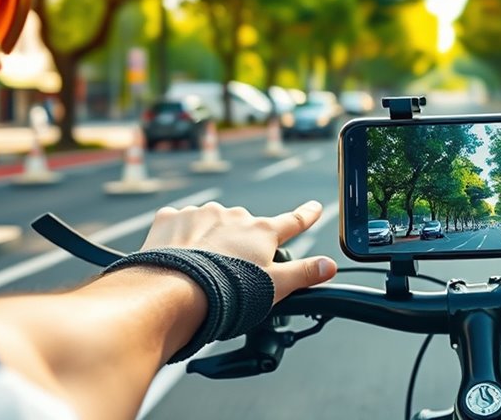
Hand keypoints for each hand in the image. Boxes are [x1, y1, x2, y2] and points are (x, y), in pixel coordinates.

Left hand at [141, 200, 336, 302]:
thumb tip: (329, 266)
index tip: (314, 207)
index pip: (293, 221)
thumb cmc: (227, 294)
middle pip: (245, 228)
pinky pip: (179, 224)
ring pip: (211, 224)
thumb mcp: (274, 287)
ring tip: (200, 270)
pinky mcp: (171, 219)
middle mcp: (234, 216)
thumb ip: (303, 274)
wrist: (172, 293)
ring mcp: (201, 214)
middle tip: (230, 273)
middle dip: (240, 244)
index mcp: (262, 232)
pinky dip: (180, 237)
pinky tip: (178, 257)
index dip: (306, 216)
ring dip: (209, 240)